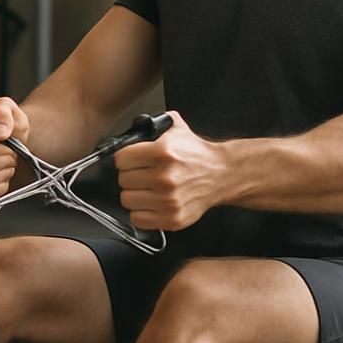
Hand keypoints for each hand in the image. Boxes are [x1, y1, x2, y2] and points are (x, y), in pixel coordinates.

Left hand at [113, 111, 226, 230]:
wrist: (221, 174)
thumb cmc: (197, 154)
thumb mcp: (176, 128)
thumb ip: (153, 124)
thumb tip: (131, 130)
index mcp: (162, 152)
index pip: (121, 159)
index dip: (125, 158)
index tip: (130, 160)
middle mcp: (164, 177)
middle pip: (123, 180)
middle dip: (130, 175)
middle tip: (141, 173)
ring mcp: (168, 200)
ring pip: (127, 200)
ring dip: (134, 194)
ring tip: (146, 189)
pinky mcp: (172, 218)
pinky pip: (138, 219)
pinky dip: (140, 212)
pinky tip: (150, 203)